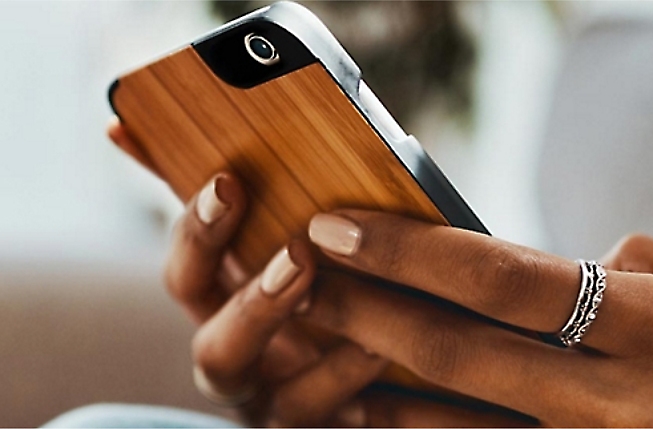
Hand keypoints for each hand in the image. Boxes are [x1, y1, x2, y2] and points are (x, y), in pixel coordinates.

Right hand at [109, 118, 531, 426]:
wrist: (383, 366)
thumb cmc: (334, 278)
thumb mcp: (300, 239)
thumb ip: (263, 193)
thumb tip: (151, 126)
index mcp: (227, 306)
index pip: (188, 270)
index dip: (199, 229)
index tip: (228, 181)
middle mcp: (244, 362)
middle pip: (215, 346)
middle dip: (255, 301)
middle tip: (300, 255)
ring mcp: (280, 407)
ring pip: (281, 402)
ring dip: (330, 366)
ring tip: (368, 327)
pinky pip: (335, 425)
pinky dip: (356, 396)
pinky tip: (384, 367)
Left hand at [304, 210, 652, 426]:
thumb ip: (651, 271)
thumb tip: (576, 262)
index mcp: (649, 329)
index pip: (502, 279)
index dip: (410, 251)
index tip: (342, 225)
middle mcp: (609, 401)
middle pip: (456, 351)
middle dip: (363, 310)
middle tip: (297, 277)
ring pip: (456, 427)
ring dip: (373, 392)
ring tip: (311, 359)